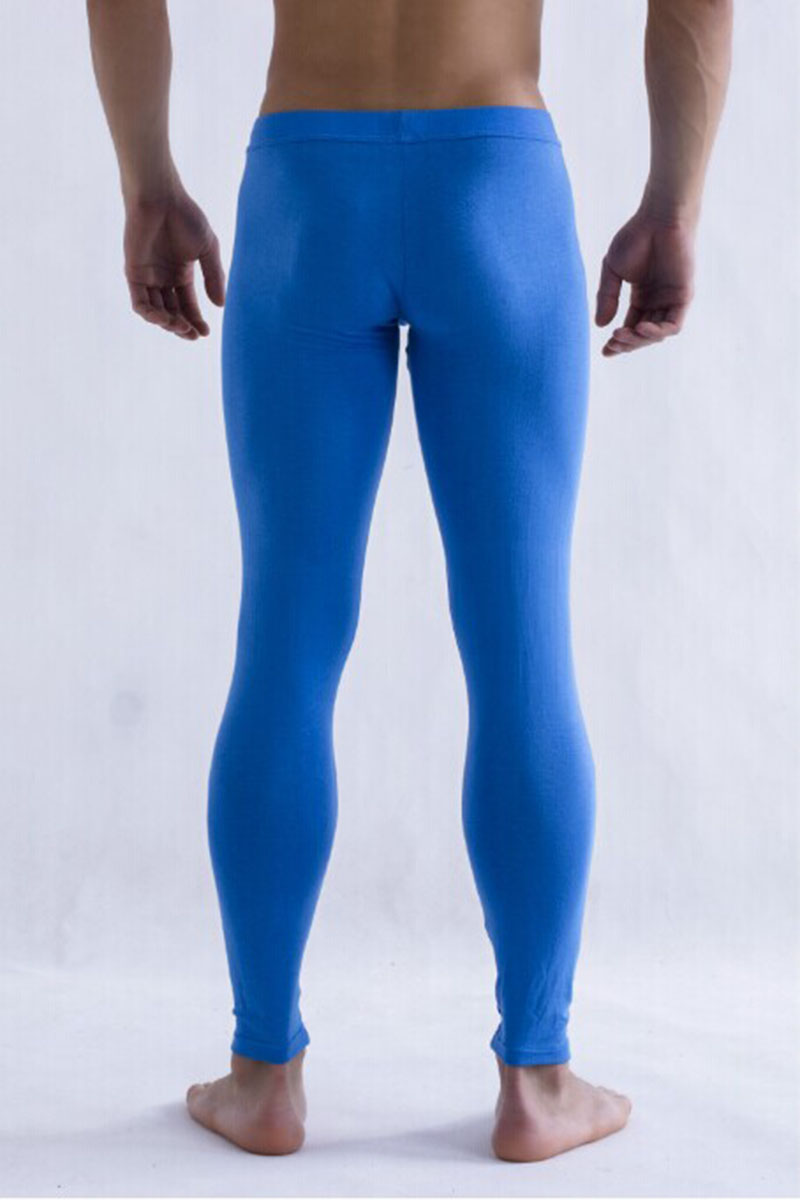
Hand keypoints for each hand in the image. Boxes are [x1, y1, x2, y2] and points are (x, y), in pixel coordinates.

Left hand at [123, 184, 225, 339]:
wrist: (161, 198)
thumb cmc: (186, 217)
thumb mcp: (208, 249)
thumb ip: (214, 277)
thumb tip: (220, 305)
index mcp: (181, 273)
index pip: (188, 305)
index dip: (196, 321)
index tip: (206, 333)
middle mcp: (163, 278)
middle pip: (172, 312)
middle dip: (183, 327)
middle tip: (194, 335)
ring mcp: (148, 277)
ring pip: (156, 311)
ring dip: (169, 324)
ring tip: (182, 328)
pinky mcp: (133, 274)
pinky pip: (140, 303)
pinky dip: (151, 315)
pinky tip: (165, 319)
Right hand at [595, 204, 694, 356]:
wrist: (658, 218)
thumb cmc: (636, 237)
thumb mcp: (612, 270)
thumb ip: (607, 297)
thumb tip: (600, 325)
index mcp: (641, 297)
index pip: (630, 328)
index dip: (618, 343)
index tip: (605, 352)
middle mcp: (657, 302)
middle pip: (642, 335)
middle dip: (627, 343)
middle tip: (612, 342)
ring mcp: (671, 300)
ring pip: (656, 334)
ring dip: (639, 340)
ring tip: (623, 335)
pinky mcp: (683, 296)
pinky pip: (673, 325)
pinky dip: (657, 332)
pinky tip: (640, 328)